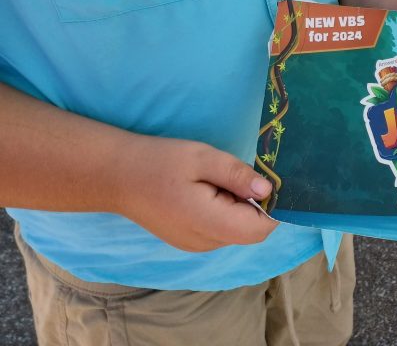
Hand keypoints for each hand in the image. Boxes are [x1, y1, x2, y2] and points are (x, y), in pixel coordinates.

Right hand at [115, 136, 276, 251]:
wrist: (118, 176)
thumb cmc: (160, 162)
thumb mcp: (203, 158)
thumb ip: (237, 175)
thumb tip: (268, 190)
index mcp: (211, 225)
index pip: (261, 228)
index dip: (272, 205)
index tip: (264, 178)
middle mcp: (206, 243)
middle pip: (250, 229)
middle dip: (252, 202)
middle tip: (230, 173)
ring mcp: (196, 245)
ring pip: (235, 229)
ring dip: (236, 205)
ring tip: (211, 179)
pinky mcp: (189, 239)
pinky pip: (219, 228)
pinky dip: (222, 209)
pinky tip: (202, 189)